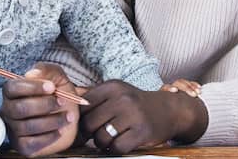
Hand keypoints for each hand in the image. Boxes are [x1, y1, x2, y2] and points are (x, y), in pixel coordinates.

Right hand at [0, 63, 79, 156]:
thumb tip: (32, 74)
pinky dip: (50, 136)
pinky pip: (32, 143)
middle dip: (45, 105)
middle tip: (63, 102)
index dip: (32, 87)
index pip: (12, 88)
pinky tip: (60, 130)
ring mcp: (13, 129)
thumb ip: (46, 70)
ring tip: (68, 117)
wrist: (70, 116)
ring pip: (28, 126)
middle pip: (19, 109)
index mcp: (12, 91)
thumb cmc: (59, 95)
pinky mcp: (22, 145)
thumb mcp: (57, 77)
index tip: (52, 87)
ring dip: (53, 121)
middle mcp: (8, 110)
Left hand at [80, 80, 207, 153]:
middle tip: (97, 134)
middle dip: (90, 134)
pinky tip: (120, 144)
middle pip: (89, 123)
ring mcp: (133, 115)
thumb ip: (93, 96)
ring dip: (102, 143)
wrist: (169, 110)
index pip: (83, 106)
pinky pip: (117, 147)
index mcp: (112, 87)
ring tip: (109, 139)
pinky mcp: (142, 132)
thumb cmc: (136, 103)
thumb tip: (68, 97)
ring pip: (101, 137)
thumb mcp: (116, 92)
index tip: (86, 124)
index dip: (80, 119)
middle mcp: (122, 98)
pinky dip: (115, 150)